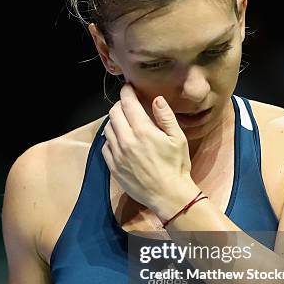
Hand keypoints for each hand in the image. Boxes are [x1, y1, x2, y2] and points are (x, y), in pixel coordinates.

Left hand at [102, 83, 192, 209]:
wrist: (168, 195)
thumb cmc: (176, 166)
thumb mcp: (178, 139)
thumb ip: (165, 117)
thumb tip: (156, 99)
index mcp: (143, 130)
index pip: (127, 103)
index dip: (127, 92)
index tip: (129, 88)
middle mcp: (126, 140)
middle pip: (114, 113)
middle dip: (120, 105)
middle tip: (128, 106)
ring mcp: (117, 154)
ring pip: (108, 128)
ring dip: (115, 122)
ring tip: (124, 123)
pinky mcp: (113, 167)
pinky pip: (105, 146)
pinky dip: (111, 139)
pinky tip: (121, 141)